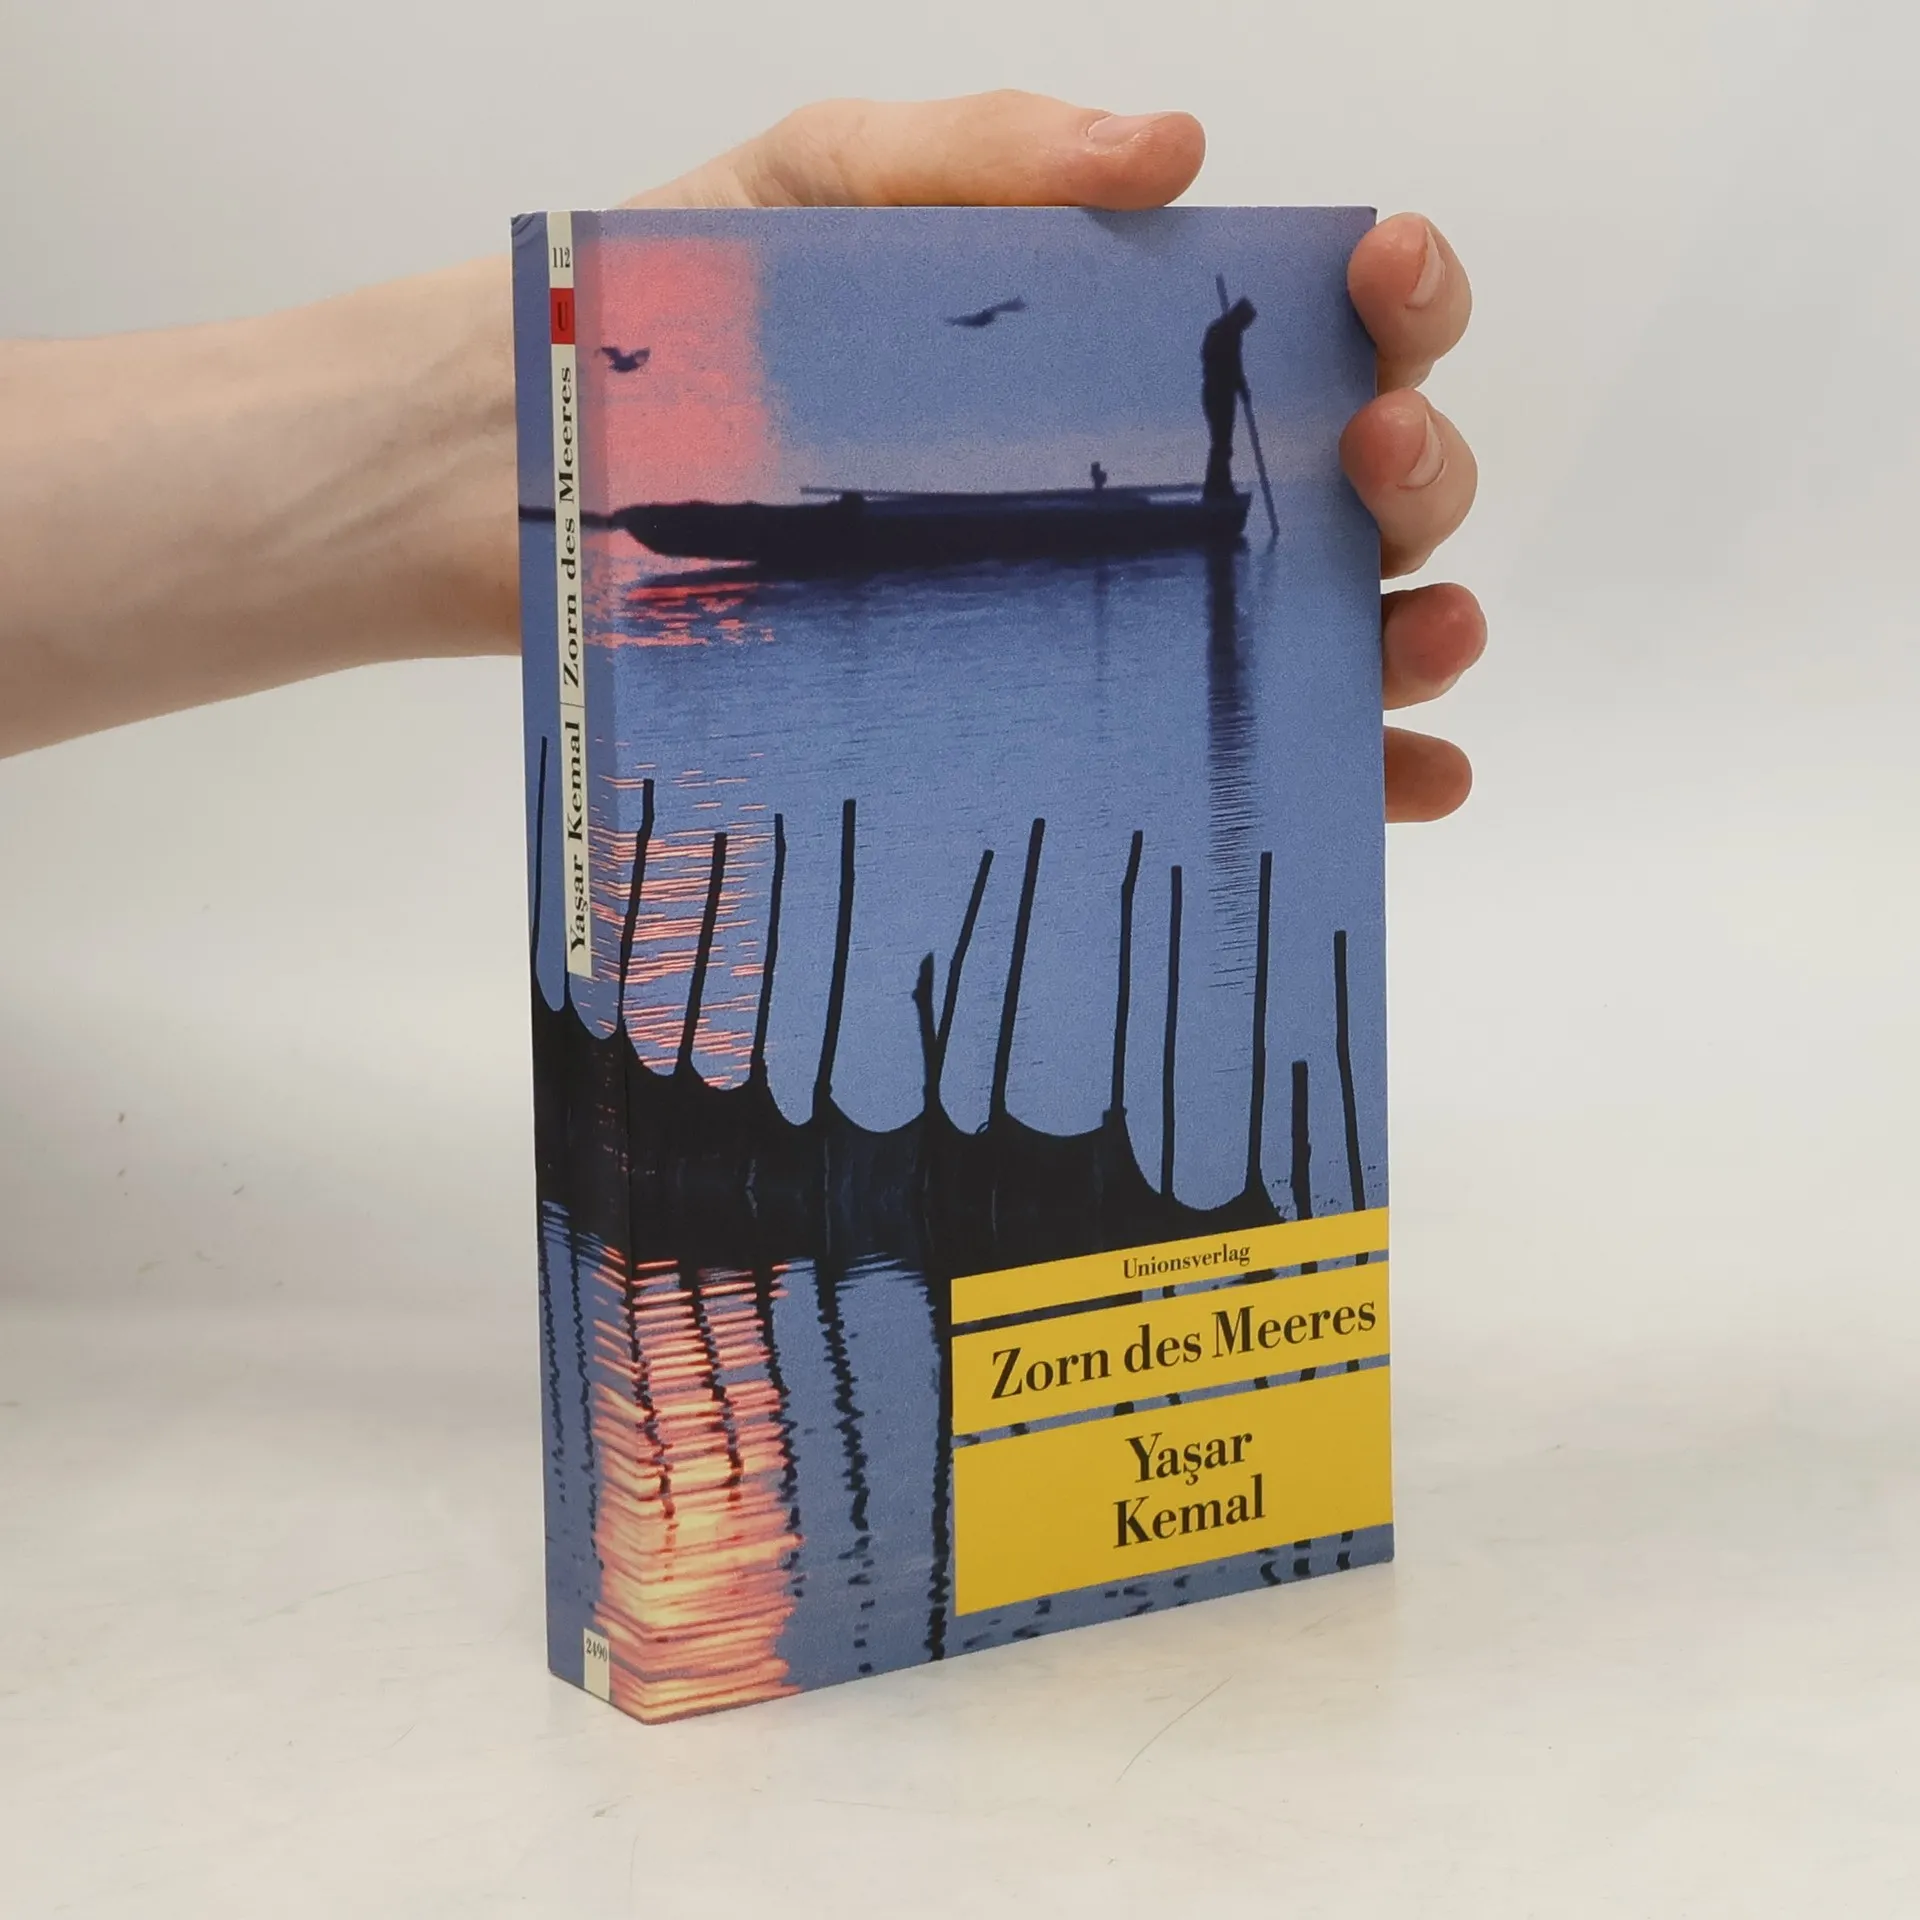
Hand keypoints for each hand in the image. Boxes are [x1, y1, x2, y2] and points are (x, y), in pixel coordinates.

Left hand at [631, 91, 1482, 822]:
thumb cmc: (694, 328)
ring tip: (1425, 630)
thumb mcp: (826, 190)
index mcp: (1130, 350)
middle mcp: (1156, 487)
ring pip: (1332, 624)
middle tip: (1369, 452)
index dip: (1392, 295)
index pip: (1312, 322)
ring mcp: (1126, 613)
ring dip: (1417, 627)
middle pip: (1357, 480)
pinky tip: (1408, 774)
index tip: (1379, 271)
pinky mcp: (1083, 727)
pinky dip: (1357, 768)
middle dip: (1415, 466)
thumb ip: (986, 151)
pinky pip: (1247, 754)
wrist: (546, 477)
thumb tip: (1175, 149)